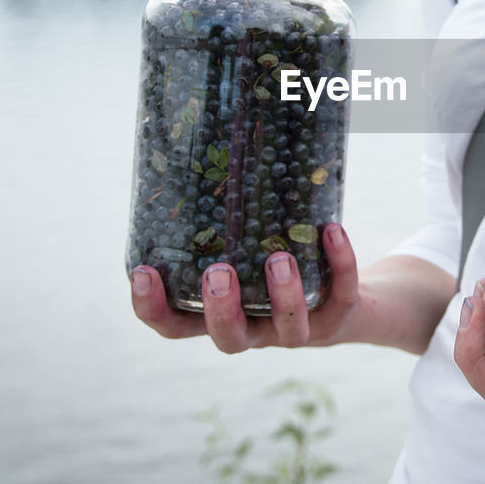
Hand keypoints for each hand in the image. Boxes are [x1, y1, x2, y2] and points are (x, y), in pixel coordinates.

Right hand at [131, 223, 361, 350]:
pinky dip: (340, 265)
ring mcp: (297, 330)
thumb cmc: (272, 266)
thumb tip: (199, 144)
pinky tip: (332, 231)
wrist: (341, 302)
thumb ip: (219, 220)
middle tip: (217, 273)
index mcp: (221, 315)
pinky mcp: (337, 318)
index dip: (153, 308)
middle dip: (221, 310)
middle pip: (229, 339)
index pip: (175, 325)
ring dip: (284, 297)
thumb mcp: (243, 248)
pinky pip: (339, 296)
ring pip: (290, 330)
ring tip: (279, 257)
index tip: (143, 271)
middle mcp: (255, 330)